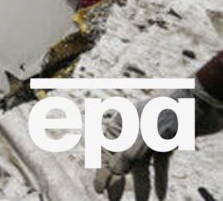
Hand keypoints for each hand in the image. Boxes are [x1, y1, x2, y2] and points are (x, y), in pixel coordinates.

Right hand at [93, 87, 221, 199]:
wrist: (198, 106)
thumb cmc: (167, 115)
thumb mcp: (145, 136)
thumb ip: (128, 154)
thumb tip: (115, 171)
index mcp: (121, 123)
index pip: (107, 151)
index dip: (103, 171)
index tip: (100, 190)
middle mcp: (133, 130)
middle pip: (123, 160)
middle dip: (120, 181)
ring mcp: (150, 137)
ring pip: (142, 164)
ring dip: (142, 184)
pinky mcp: (166, 144)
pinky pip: (159, 164)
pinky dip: (159, 178)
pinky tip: (160, 195)